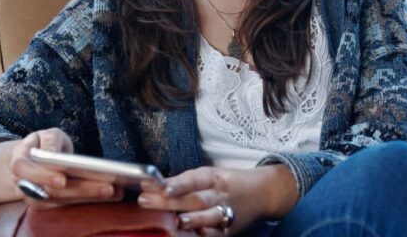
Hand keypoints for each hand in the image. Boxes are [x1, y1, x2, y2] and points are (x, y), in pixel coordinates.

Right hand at [10, 128, 123, 205]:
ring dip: (89, 197)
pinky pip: (69, 204)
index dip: (43, 176)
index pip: (25, 171)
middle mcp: (25, 184)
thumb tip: (53, 154)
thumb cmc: (42, 144)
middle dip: (80, 190)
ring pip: (62, 200)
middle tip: (107, 187)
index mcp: (20, 163)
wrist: (33, 160)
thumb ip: (50, 142)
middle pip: (51, 191)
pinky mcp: (51, 204)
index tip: (62, 179)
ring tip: (114, 191)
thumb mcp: (46, 135)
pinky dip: (89, 200)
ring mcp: (37, 197)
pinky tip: (110, 194)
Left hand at [137, 164, 297, 234]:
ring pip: (208, 216)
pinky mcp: (229, 230)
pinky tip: (194, 236)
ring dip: (191, 220)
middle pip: (194, 198)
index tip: (160, 186)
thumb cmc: (226, 184)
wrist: (261, 193)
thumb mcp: (208, 176)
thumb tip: (152, 184)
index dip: (178, 183)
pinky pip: (217, 234)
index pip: (193, 179)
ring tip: (176, 222)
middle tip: (145, 200)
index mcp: (213, 178)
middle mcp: (219, 195)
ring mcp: (226, 213)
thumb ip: (183, 182)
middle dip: (169, 201)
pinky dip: (206, 235)